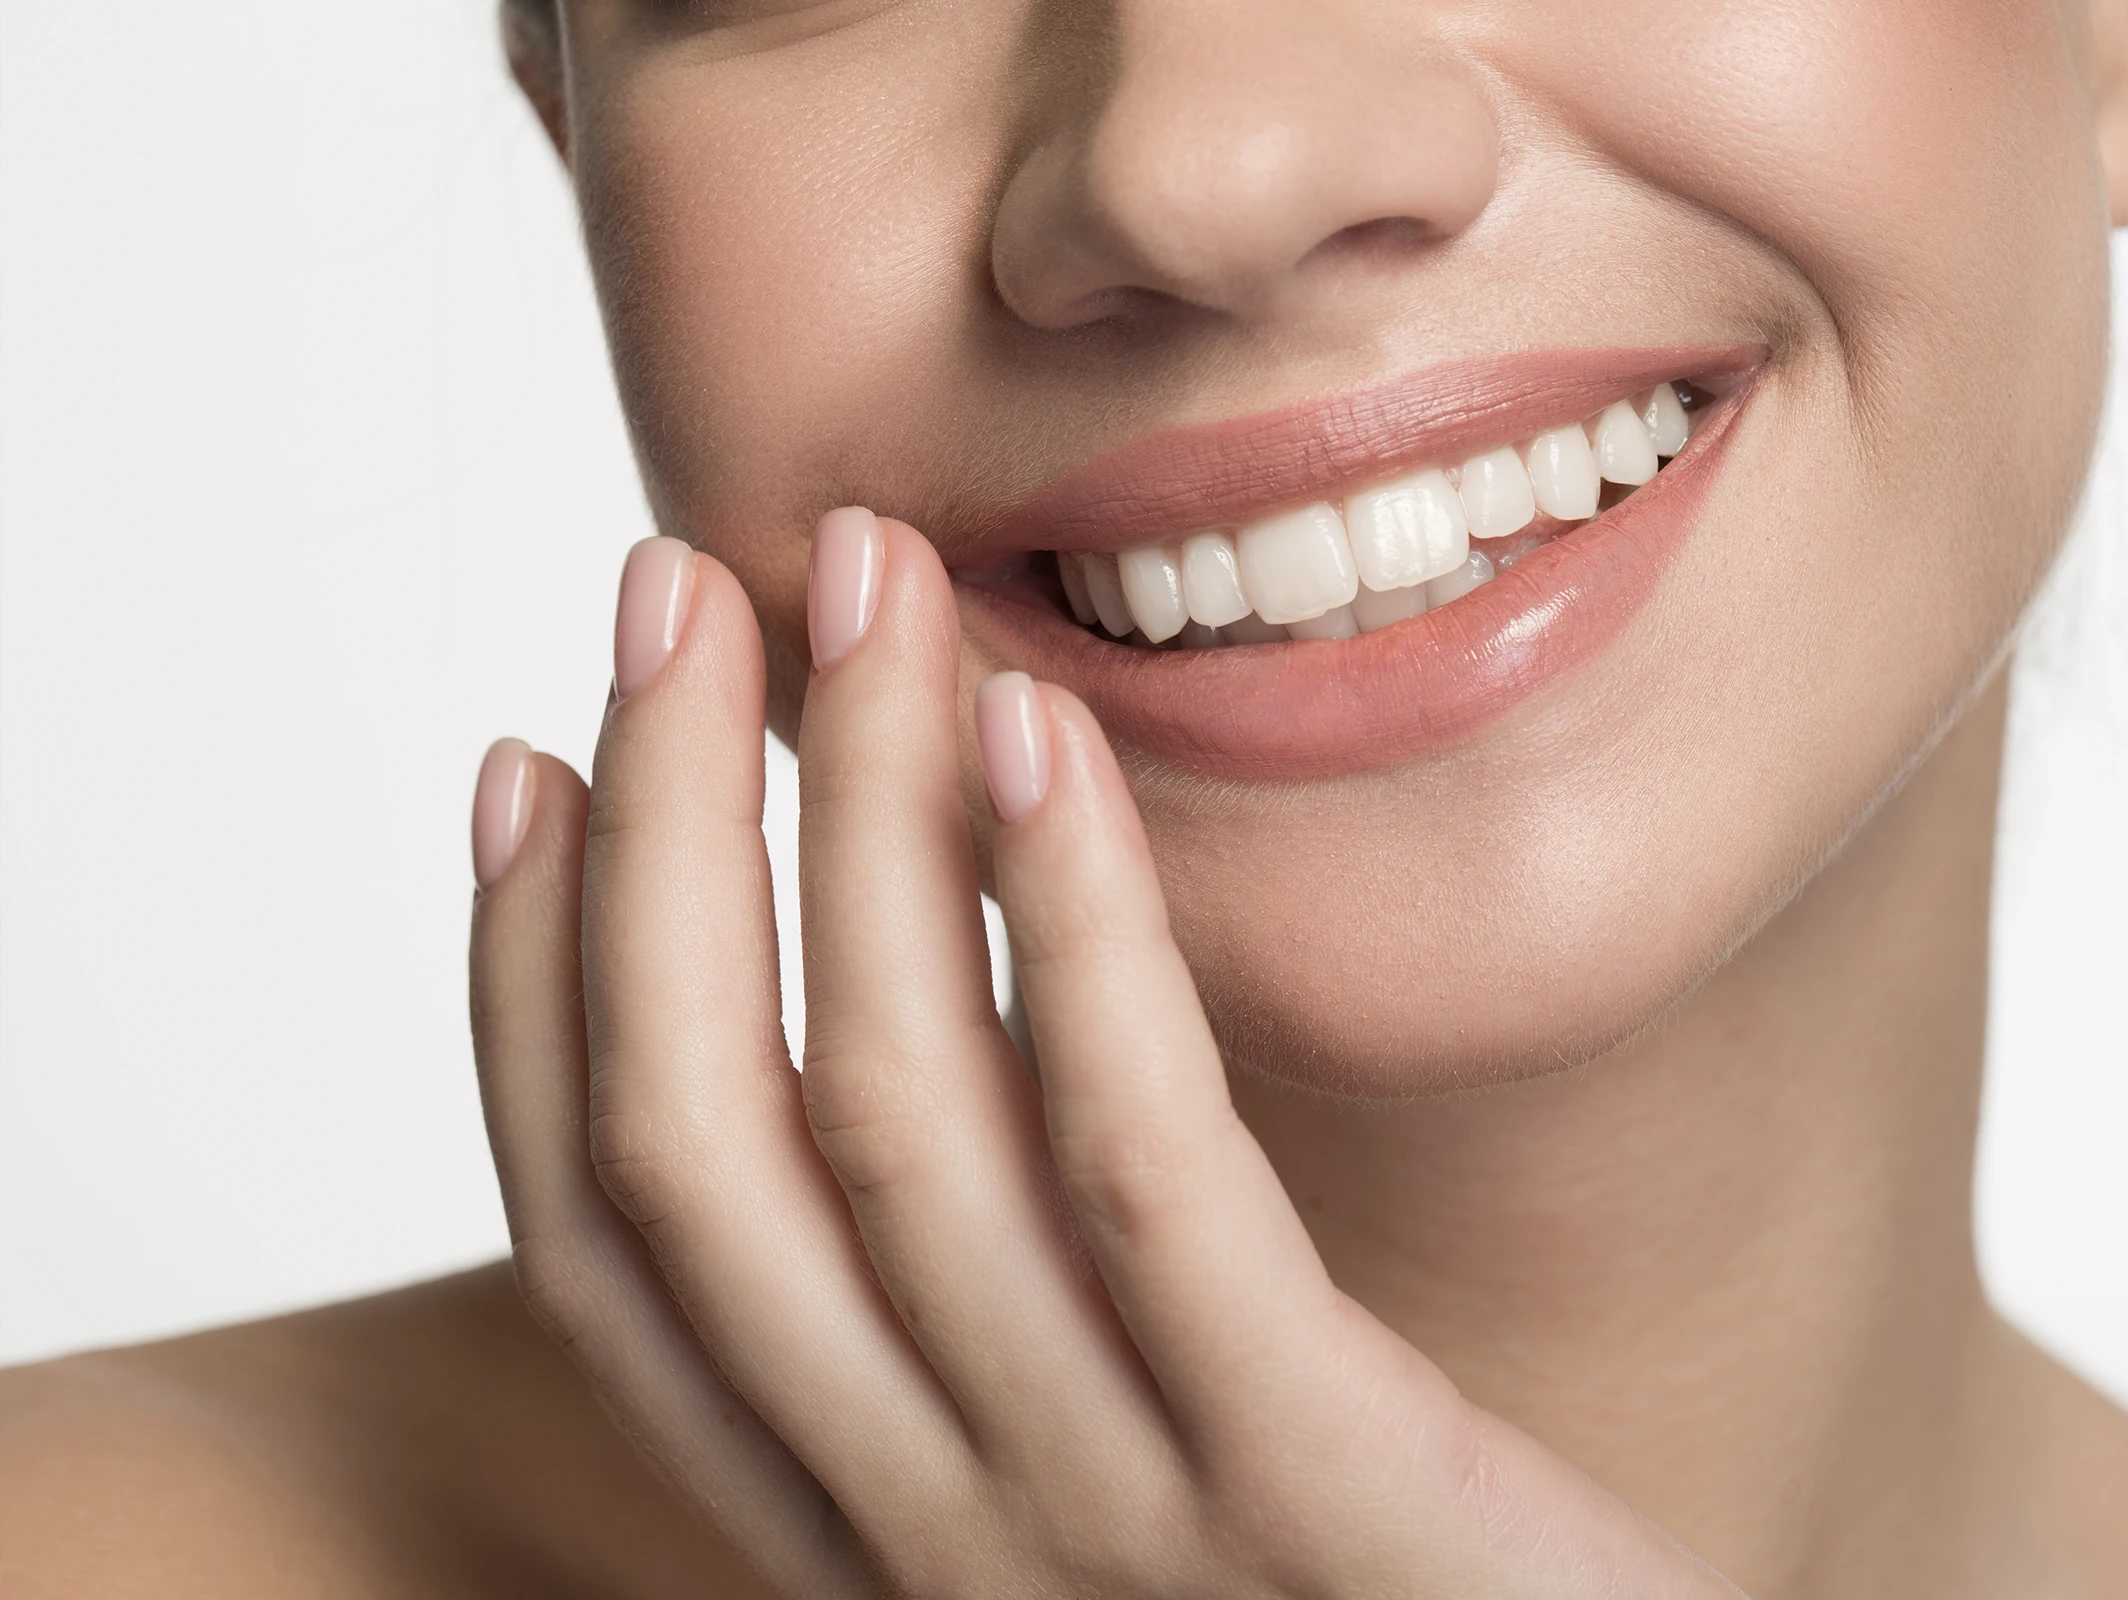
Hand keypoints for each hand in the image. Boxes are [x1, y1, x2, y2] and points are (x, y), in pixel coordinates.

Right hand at [469, 510, 1741, 1597]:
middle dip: (658, 842)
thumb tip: (900, 1015)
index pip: (609, 1248)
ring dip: (851, 818)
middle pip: (702, 1151)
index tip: (528, 760)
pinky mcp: (1309, 1483)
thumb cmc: (1358, 1599)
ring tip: (870, 587)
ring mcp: (1107, 1522)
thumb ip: (993, 1308)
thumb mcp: (1115, 1464)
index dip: (528, 990)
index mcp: (857, 1530)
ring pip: (895, 1123)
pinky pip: (1142, 1163)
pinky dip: (1069, 929)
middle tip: (674, 586)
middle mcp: (928, 1538)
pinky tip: (1042, 735)